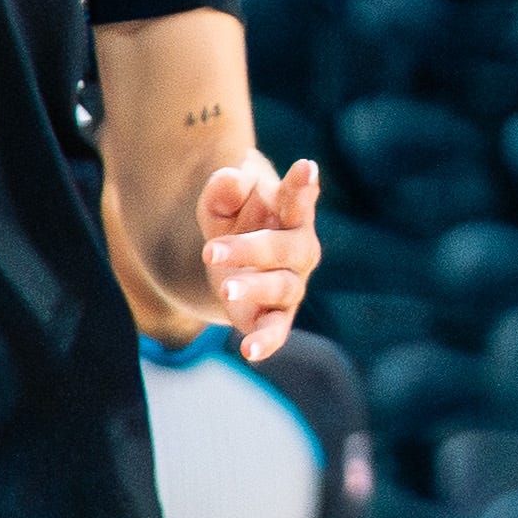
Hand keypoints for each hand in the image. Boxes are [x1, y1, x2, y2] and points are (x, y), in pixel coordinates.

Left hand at [201, 156, 323, 360]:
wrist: (229, 261)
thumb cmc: (234, 222)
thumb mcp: (219, 202)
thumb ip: (224, 189)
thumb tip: (233, 178)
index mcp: (290, 216)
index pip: (299, 199)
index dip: (303, 185)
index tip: (305, 166)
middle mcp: (299, 250)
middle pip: (288, 248)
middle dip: (252, 249)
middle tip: (211, 249)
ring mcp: (290, 283)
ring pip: (283, 287)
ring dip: (255, 287)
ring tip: (225, 289)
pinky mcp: (275, 314)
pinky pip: (277, 329)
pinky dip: (268, 341)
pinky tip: (250, 351)